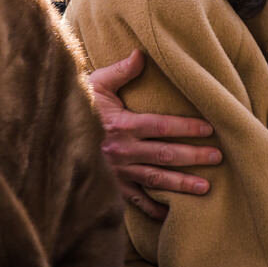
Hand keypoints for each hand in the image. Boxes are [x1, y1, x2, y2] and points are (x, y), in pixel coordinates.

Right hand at [90, 50, 220, 220]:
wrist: (49, 134)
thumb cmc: (74, 105)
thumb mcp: (94, 83)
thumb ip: (120, 71)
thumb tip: (141, 53)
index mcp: (122, 125)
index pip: (162, 126)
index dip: (187, 128)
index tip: (209, 129)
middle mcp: (122, 151)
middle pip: (165, 154)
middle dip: (194, 156)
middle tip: (218, 157)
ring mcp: (116, 172)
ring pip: (155, 179)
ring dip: (182, 184)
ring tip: (206, 187)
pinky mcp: (110, 187)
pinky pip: (135, 201)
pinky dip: (152, 209)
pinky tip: (170, 213)